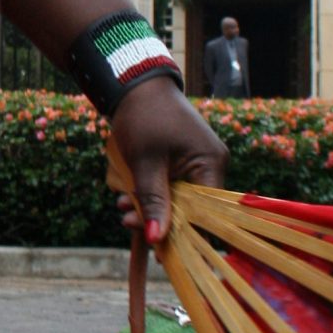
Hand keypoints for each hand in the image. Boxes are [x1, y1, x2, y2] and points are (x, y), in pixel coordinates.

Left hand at [110, 77, 225, 246]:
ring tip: (121, 207)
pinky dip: (151, 193)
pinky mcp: (183, 161)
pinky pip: (171, 187)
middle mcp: (211, 165)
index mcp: (211, 164)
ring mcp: (198, 162)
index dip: (183, 232)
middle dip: (158, 217)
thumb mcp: (144, 163)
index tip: (158, 247)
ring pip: (177, 199)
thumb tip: (157, 240)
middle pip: (190, 209)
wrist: (134, 84)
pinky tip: (127, 197)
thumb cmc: (142, 117)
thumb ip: (153, 202)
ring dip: (150, 206)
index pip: (206, 213)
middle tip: (126, 220)